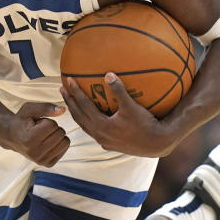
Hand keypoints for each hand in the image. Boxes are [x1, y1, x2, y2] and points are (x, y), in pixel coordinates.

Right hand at [3, 102, 69, 166]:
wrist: (13, 137)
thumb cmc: (21, 121)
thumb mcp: (29, 109)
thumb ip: (45, 107)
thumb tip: (63, 110)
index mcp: (29, 140)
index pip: (52, 125)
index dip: (47, 121)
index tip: (36, 124)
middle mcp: (35, 153)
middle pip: (60, 133)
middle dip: (53, 128)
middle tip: (40, 130)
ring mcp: (42, 160)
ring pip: (65, 141)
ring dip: (57, 135)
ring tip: (43, 136)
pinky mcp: (48, 164)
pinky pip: (64, 148)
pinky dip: (58, 143)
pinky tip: (47, 142)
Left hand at [60, 73, 175, 156]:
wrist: (157, 143)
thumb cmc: (145, 124)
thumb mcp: (132, 106)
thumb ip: (119, 91)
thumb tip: (108, 74)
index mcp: (102, 126)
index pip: (83, 107)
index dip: (75, 93)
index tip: (68, 81)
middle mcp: (99, 135)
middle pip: (79, 117)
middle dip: (70, 102)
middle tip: (62, 89)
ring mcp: (104, 142)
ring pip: (85, 126)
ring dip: (77, 113)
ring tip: (71, 102)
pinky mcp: (110, 145)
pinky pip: (94, 132)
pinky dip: (87, 122)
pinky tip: (89, 118)